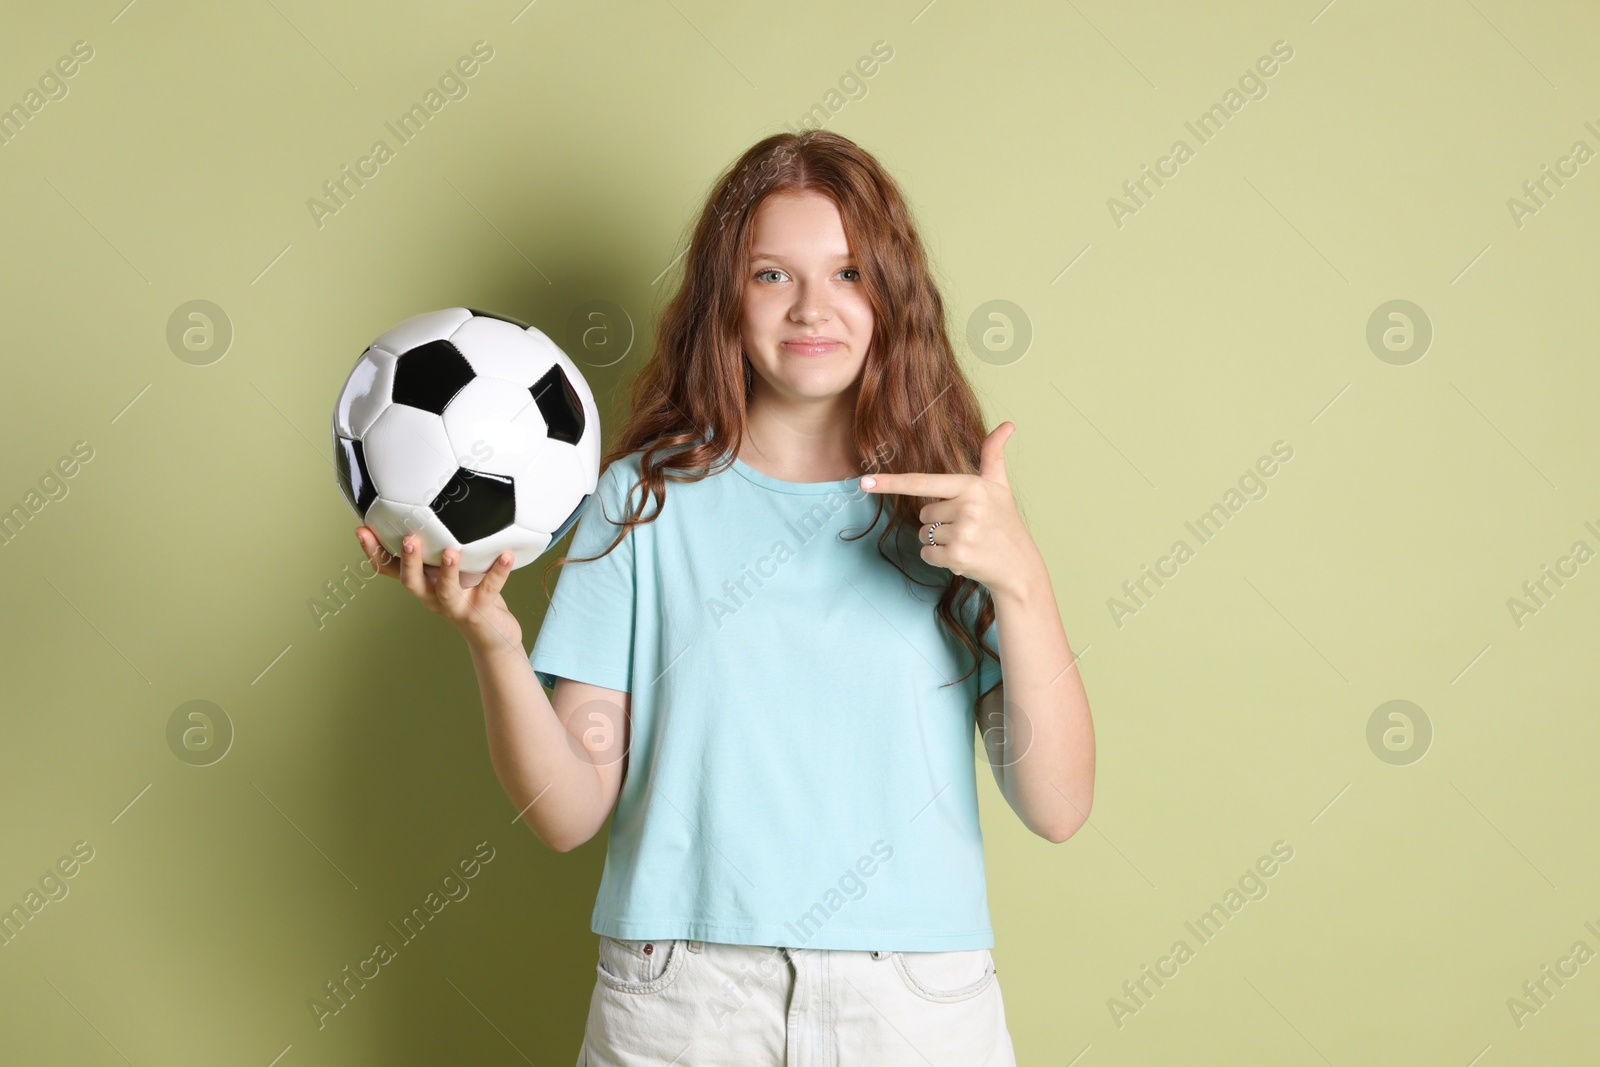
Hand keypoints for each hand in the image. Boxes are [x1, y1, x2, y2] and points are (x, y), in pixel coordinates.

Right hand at [355, 527, 523, 652]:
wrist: (492, 635)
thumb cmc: (467, 594)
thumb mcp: (446, 570)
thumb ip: (437, 547)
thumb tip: (431, 505)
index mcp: (421, 583)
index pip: (390, 570)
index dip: (374, 553)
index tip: (361, 530)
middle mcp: (432, 596)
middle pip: (412, 582)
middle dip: (408, 561)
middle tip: (409, 539)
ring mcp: (456, 605)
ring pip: (446, 591)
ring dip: (448, 571)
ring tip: (452, 552)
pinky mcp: (481, 610)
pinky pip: (490, 589)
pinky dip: (498, 572)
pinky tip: (506, 555)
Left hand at [858, 422, 1043, 598]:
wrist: (1019, 567)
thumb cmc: (1005, 523)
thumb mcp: (1000, 486)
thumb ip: (994, 455)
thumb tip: (1008, 424)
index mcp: (971, 486)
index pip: (922, 483)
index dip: (891, 482)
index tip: (864, 482)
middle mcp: (966, 507)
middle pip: (923, 513)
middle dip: (938, 522)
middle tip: (967, 527)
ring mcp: (962, 533)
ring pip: (924, 535)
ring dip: (939, 542)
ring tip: (968, 542)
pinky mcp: (957, 557)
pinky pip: (927, 555)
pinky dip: (939, 559)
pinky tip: (963, 557)